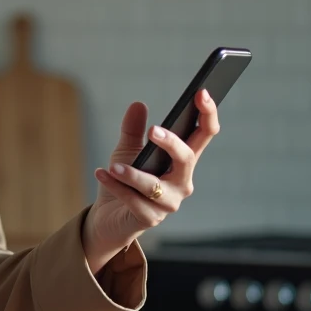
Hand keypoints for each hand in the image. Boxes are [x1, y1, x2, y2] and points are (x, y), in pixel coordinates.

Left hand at [82, 92, 219, 270]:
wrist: (108, 215)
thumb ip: (133, 129)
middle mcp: (181, 182)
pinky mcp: (150, 218)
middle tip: (152, 130)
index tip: (202, 93)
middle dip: (171, 143)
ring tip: (114, 165)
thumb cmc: (124, 180)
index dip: (208, 114)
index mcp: (182, 161)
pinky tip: (102, 173)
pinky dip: (117, 187)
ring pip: (156, 186)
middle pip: (187, 159)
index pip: (204, 135)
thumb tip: (138, 104)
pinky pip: (134, 201)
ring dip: (133, 175)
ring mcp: (168, 203)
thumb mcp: (127, 150)